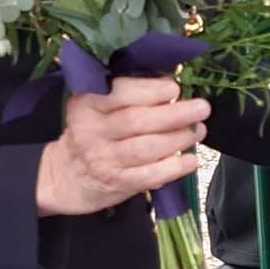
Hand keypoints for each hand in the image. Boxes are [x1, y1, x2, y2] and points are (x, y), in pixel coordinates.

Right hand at [37, 77, 209, 216]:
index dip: (150, 91)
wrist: (68, 175)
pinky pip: (151, 175)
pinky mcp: (117, 183)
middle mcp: (91, 131)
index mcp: (86, 105)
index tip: (174, 89)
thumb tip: (173, 85)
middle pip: (138, 121)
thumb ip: (129, 94)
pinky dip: (175, 167)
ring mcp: (103, 160)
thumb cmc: (96, 132)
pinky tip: (190, 160)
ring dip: (180, 138)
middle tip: (202, 108)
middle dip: (176, 114)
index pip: (119, 93)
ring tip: (198, 130)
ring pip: (147, 147)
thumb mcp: (99, 107)